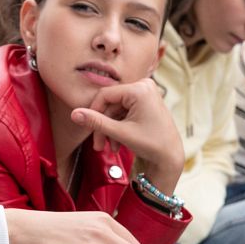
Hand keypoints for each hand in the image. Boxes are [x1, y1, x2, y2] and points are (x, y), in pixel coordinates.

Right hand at [70, 80, 184, 192]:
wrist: (170, 157)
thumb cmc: (151, 144)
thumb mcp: (120, 133)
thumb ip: (96, 122)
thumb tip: (74, 114)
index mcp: (139, 89)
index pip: (105, 95)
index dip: (93, 112)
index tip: (88, 130)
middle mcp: (144, 86)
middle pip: (110, 104)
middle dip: (103, 126)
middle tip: (98, 146)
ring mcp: (146, 93)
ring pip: (116, 110)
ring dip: (110, 130)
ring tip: (110, 149)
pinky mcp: (146, 101)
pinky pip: (125, 112)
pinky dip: (119, 127)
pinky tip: (118, 144)